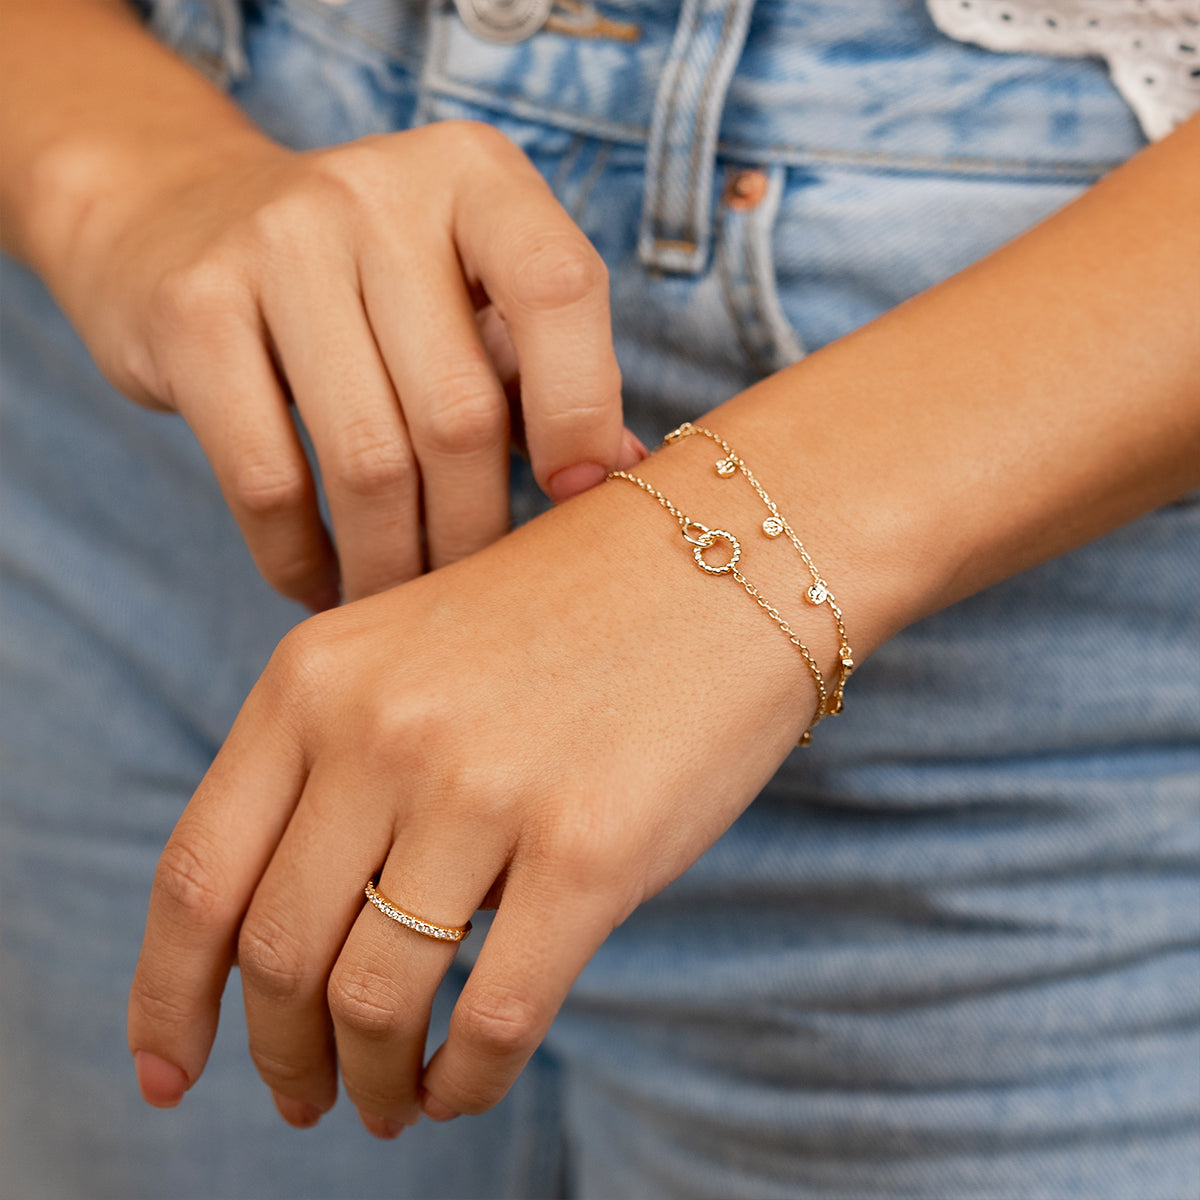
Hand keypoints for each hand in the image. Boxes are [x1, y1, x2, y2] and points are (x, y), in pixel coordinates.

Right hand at [59, 119, 639, 607]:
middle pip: (460, 412)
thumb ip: (542, 371)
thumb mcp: (464, 291)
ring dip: (393, 566)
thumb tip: (633, 477)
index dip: (581, 412)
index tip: (575, 500)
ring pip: (368, 461)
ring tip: (401, 603)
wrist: (179, 217)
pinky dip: (303, 561)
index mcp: (476, 177)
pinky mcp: (191, 312)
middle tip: (474, 595)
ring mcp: (274, 242)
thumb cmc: (366, 283)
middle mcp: (377, 191)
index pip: (560, 288)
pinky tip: (323, 587)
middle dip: (475, 533)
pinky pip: (267, 480)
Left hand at [126, 467, 826, 1134]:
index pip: (198, 873)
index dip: (166, 997)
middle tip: (302, 1098)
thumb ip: (334, 767)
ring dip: (368, 1082)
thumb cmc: (572, 613)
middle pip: (276, 954)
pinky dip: (464, 1082)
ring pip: (372, 1002)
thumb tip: (291, 938)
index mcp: (314, 678)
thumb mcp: (412, 652)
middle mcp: (380, 730)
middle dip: (279, 1056)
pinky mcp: (590, 847)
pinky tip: (461, 1085)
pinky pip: (492, 1018)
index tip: (169, 1072)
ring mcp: (483, 787)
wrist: (726, 556)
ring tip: (387, 1102)